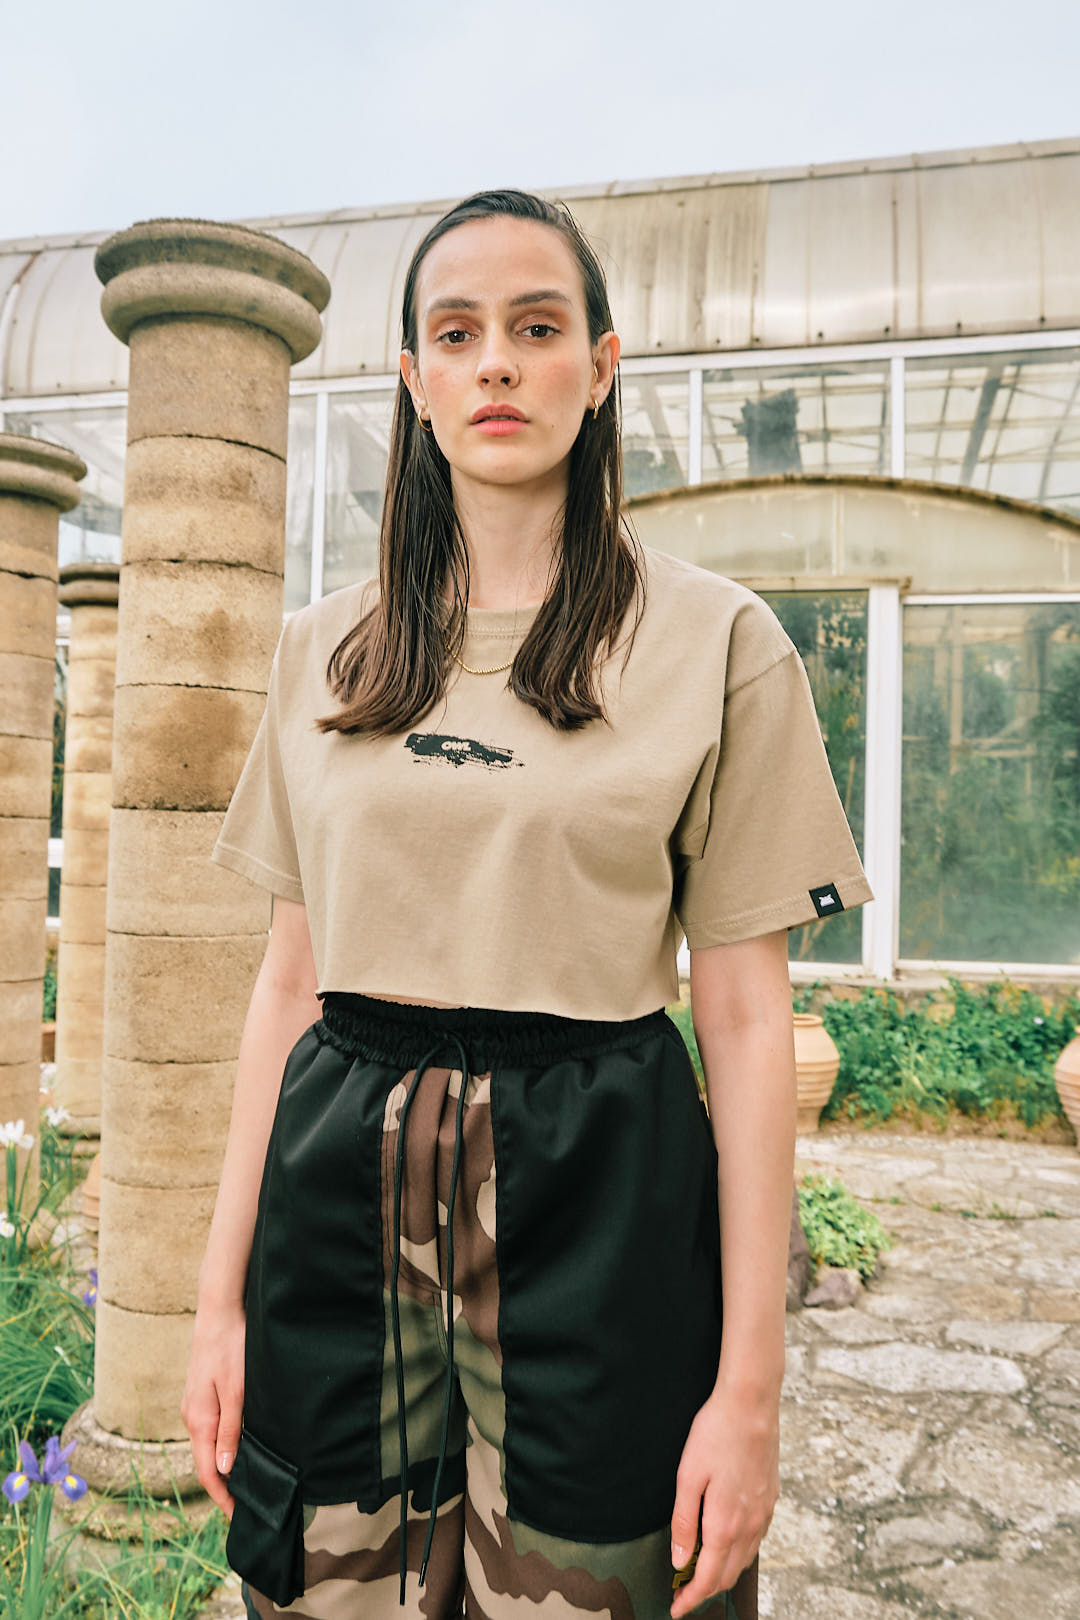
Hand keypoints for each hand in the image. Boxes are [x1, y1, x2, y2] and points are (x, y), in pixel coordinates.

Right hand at [180, 1298, 245, 1518]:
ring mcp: (194, 1406)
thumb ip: (229, 1431)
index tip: (239, 1516)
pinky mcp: (201, 1395)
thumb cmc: (230, 1348)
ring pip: (207, 1447)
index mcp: (199, 1421)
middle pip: (205, 1463)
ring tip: (244, 1481)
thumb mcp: (236, 1391)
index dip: (223, 1497)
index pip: (208, 1472)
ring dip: (223, 1467)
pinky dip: (221, 1447)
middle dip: (223, 1486)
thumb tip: (225, 1471)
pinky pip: (209, 1430)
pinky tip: (237, 1448)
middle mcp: (191, 1417)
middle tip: (247, 1504)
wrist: (218, 1311)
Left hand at [669, 1380, 778, 1616]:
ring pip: (744, 1561)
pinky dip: (739, 1554)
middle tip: (683, 1592)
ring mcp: (763, 1514)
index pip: (708, 1578)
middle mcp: (749, 1527)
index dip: (691, 1599)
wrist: (752, 1405)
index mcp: (724, 1525)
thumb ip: (683, 1522)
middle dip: (705, 1590)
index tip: (676, 1609)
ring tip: (701, 1571)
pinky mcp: (771, 1500)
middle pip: (728, 1575)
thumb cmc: (715, 1435)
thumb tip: (679, 1560)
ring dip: (723, 1573)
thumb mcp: (687, 1476)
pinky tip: (726, 1544)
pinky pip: (756, 1541)